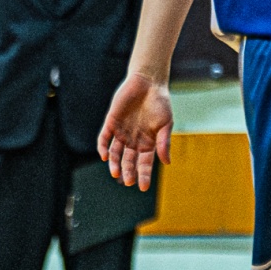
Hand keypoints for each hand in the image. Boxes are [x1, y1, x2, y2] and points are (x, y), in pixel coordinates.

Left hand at [99, 71, 172, 189]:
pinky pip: (104, 138)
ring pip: (115, 153)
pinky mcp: (111, 122)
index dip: (144, 175)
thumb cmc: (160, 102)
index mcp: (148, 142)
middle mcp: (134, 140)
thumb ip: (164, 142)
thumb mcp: (166, 124)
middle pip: (129, 160)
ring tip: (116, 173)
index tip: (143, 187)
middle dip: (128, 171)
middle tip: (128, 181)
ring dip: (115, 163)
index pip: (145, 163)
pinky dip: (103, 147)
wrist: (147, 82)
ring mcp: (121, 132)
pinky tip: (104, 156)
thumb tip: (166, 162)